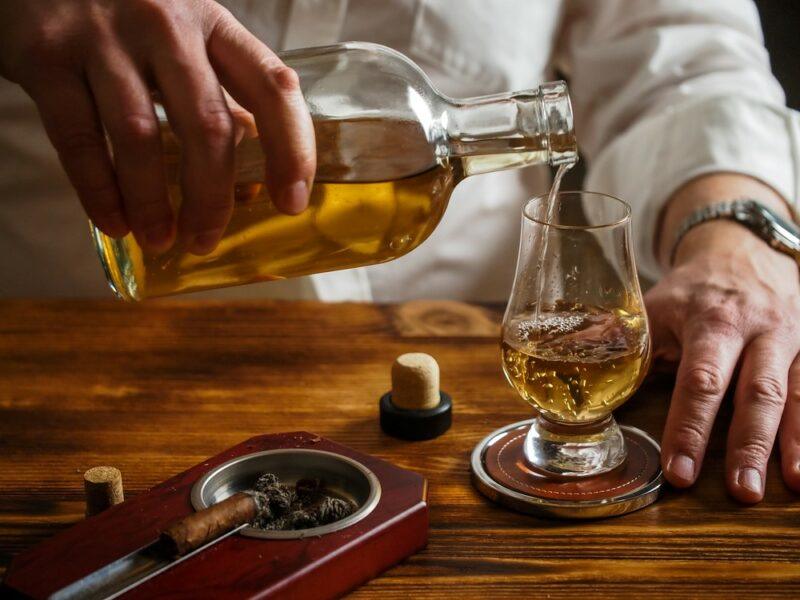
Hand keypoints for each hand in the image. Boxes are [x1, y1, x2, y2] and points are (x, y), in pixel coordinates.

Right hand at [0, 0, 314, 254]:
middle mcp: (165, 25)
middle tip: (206, 240)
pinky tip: (113, 222)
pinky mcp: (46, 55)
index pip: (272, 87)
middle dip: (211, 198)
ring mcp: (104, 37)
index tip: (292, 202)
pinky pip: (79, 139)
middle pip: (208, 126)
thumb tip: (256, 159)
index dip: (291, 150)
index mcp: (212, 23)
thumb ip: (218, 90)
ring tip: (159, 239)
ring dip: (153, 204)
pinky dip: (99, 191)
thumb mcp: (184, 35)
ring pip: (142, 138)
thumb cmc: (123, 11)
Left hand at [647, 218, 799, 502]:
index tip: (679, 470)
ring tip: (791, 486)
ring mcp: (793, 340)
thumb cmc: (692, 290)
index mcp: (712, 321)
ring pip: (797, 395)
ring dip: (793, 443)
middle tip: (741, 492)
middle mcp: (759, 330)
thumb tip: (566, 366)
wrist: (743, 250)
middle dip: (748, 444)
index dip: (689, 426)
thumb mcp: (654, 308)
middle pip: (756, 392)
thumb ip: (619, 342)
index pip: (700, 380)